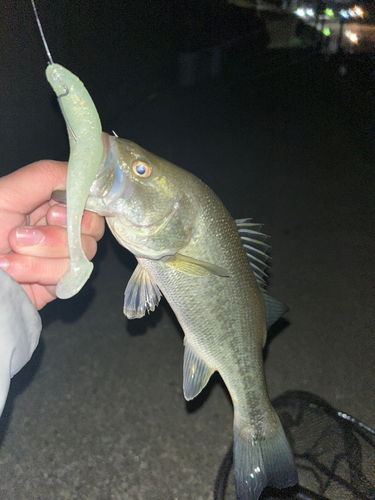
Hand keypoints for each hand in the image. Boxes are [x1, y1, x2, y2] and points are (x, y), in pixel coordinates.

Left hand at [0, 160, 104, 309]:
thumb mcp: (6, 194)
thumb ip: (47, 175)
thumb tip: (85, 175)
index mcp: (48, 200)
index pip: (88, 197)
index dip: (79, 206)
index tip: (54, 213)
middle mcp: (59, 225)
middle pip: (93, 226)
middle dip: (57, 234)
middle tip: (21, 235)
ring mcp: (62, 254)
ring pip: (83, 252)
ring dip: (41, 253)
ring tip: (11, 254)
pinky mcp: (60, 280)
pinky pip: (71, 274)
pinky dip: (39, 271)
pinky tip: (14, 270)